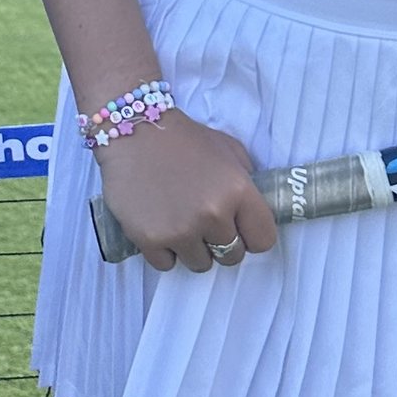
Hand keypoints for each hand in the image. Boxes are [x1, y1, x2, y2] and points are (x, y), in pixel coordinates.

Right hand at [98, 110, 278, 274]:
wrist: (132, 131)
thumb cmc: (183, 138)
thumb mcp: (228, 149)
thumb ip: (247, 180)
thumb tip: (251, 210)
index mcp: (238, 191)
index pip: (264, 240)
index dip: (252, 235)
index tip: (239, 228)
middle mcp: (213, 215)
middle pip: (232, 257)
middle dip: (221, 243)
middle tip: (205, 223)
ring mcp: (180, 230)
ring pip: (201, 264)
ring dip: (193, 249)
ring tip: (180, 224)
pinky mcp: (150, 239)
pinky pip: (167, 265)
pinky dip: (164, 251)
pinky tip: (159, 227)